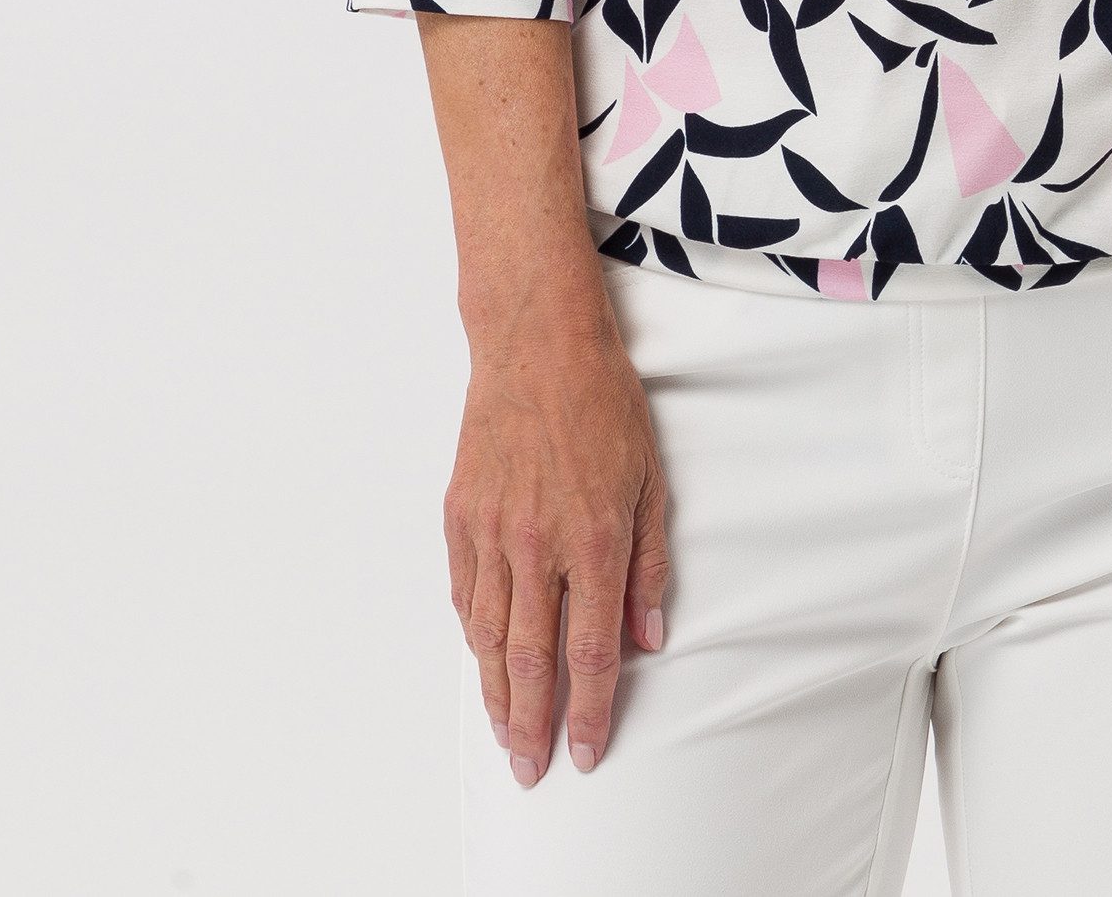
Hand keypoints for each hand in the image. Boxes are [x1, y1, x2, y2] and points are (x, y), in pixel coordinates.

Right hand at [445, 257, 670, 788]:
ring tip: (504, 733)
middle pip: (532, 660)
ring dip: (497, 693)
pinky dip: (474, 635)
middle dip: (532, 724)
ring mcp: (491, 531)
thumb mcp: (651, 480)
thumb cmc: (603, 402)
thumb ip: (649, 564)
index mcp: (593, 539)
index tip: (586, 751)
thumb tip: (646, 637)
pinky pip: (465, 594)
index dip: (589, 711)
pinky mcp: (460, 514)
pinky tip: (484, 659)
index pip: (589, 651)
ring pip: (490, 636)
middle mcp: (537, 545)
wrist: (538, 343)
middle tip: (531, 769)